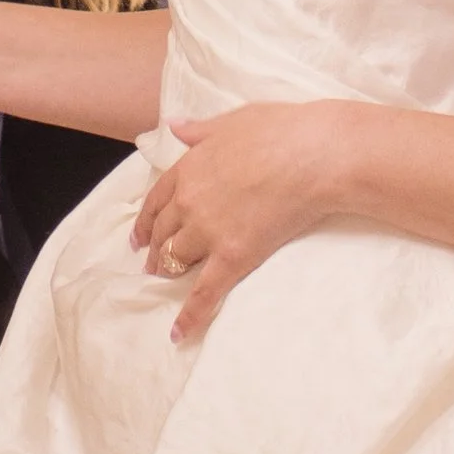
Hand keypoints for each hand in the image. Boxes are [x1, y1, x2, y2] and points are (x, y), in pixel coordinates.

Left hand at [130, 105, 351, 343]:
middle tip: (151, 264)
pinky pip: (204, 292)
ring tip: (163, 283)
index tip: (139, 235)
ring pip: (177, 258)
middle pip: (164, 231)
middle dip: (155, 248)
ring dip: (167, 272)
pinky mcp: (233, 256)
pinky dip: (189, 315)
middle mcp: (191, 201)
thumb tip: (173, 127)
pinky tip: (179, 333)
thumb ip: (199, 130)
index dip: (146, 220)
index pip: (157, 199)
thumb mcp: (233, 120)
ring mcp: (209, 230)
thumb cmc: (281, 130)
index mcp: (190, 168)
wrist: (314, 155)